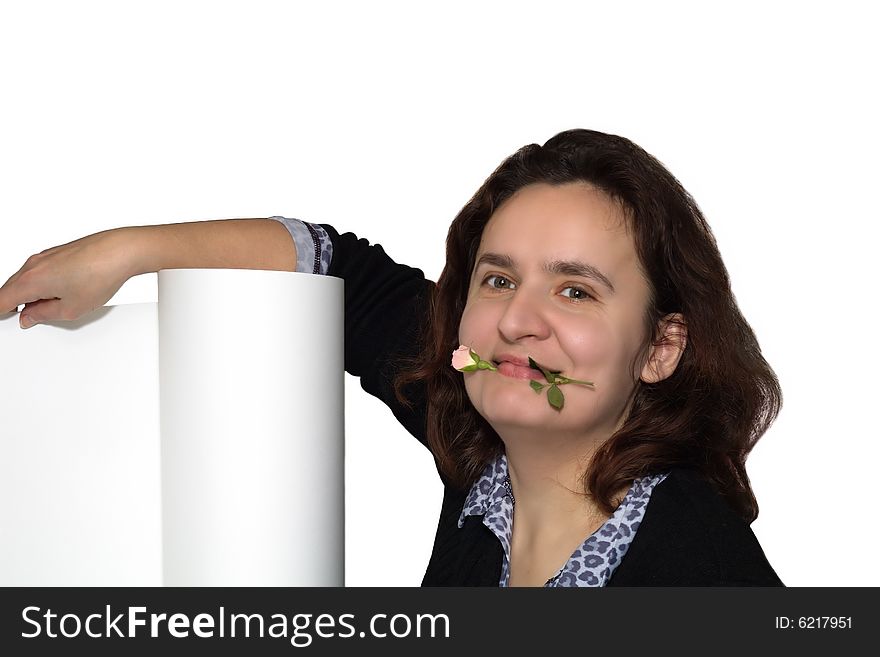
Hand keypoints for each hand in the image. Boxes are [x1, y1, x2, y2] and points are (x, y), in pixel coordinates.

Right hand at [0, 229, 134, 328]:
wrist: (121, 251)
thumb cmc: (100, 274)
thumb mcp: (71, 309)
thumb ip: (44, 315)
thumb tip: (29, 317)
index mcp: (31, 281)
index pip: (1, 301)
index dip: (0, 314)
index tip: (5, 320)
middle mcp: (33, 265)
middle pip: (10, 289)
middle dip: (14, 306)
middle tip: (26, 319)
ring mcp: (44, 256)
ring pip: (25, 279)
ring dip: (30, 294)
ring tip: (50, 307)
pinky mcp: (56, 253)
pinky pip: (39, 272)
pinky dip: (42, 284)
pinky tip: (59, 292)